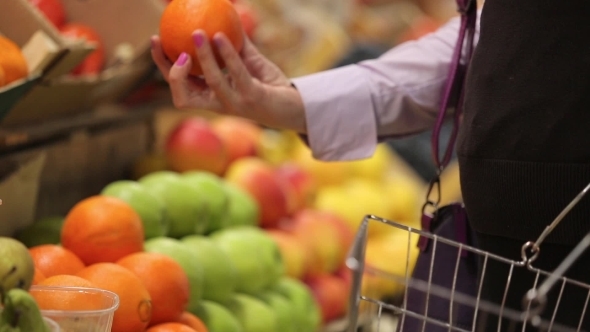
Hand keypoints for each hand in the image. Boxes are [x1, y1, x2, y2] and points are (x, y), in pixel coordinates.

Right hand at [151, 30, 306, 132]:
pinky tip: (221, 36)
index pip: (179, 84)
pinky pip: (236, 74)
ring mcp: (234, 104)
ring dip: (202, 57)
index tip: (156, 40)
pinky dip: (228, 54)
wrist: (296, 107)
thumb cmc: (270, 86)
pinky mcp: (251, 99)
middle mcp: (217, 104)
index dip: (163, 65)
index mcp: (211, 97)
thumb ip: (235, 46)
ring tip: (198, 33)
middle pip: (181, 92)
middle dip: (168, 68)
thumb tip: (222, 18)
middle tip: (163, 41)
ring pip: (210, 82)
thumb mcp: (249, 62)